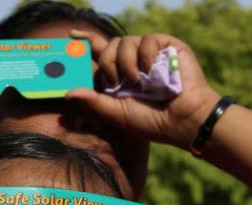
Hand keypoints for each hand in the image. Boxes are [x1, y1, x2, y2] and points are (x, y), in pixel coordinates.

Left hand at [65, 31, 220, 149]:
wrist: (184, 120)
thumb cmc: (152, 122)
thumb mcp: (118, 114)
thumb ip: (93, 103)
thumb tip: (68, 93)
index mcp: (121, 77)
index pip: (101, 53)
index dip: (86, 42)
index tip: (72, 35)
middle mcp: (134, 62)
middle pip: (109, 45)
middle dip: (108, 64)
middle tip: (117, 82)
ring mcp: (150, 53)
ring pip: (124, 41)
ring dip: (127, 64)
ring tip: (140, 83)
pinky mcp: (167, 46)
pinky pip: (146, 39)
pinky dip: (146, 56)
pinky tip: (153, 71)